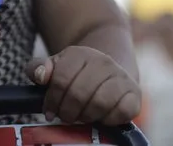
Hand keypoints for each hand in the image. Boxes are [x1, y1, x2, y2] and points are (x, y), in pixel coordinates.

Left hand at [26, 46, 140, 125]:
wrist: (107, 70)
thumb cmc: (76, 73)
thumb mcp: (54, 66)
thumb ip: (37, 68)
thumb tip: (41, 76)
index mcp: (79, 54)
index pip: (61, 80)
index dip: (51, 100)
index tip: (49, 110)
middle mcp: (103, 62)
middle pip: (79, 94)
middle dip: (67, 111)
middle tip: (64, 116)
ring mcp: (121, 77)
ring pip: (99, 104)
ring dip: (85, 116)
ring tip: (80, 115)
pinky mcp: (134, 94)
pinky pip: (120, 113)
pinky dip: (107, 120)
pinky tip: (99, 116)